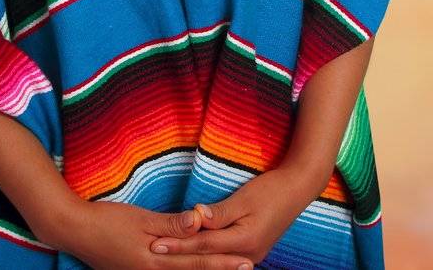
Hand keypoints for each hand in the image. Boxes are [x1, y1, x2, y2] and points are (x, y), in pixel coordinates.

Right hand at [45, 199, 249, 268]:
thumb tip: (200, 223)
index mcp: (155, 261)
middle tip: (246, 268)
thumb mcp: (140, 218)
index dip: (222, 263)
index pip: (196, 262)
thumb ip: (171, 224)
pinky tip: (186, 268)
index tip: (246, 262)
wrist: (71, 229)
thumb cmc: (104, 220)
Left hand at [148, 169, 319, 265]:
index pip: (203, 245)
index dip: (177, 244)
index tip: (154, 243)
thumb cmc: (270, 191)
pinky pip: (223, 256)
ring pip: (215, 259)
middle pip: (207, 256)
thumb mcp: (243, 199)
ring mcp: (252, 254)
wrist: (297, 191)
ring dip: (191, 257)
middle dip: (179, 254)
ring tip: (167, 256)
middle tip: (152, 251)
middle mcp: (249, 254)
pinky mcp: (251, 249)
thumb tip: (196, 217)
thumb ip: (219, 212)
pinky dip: (206, 255)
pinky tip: (191, 255)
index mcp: (245, 241)